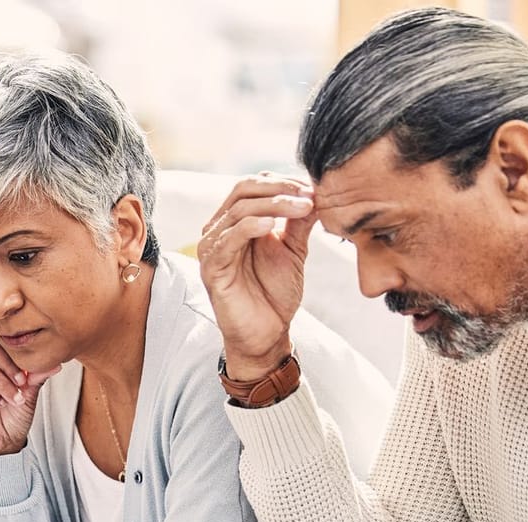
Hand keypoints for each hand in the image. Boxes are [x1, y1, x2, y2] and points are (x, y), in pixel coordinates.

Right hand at [0, 334, 62, 457]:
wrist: (3, 442)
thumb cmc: (14, 415)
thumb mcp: (29, 393)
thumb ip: (37, 376)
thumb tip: (56, 363)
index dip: (12, 351)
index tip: (27, 375)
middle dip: (7, 364)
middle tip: (21, 383)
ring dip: (0, 382)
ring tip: (13, 399)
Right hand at [196, 174, 316, 379]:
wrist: (266, 334)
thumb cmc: (275, 294)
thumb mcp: (293, 250)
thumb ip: (299, 221)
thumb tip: (315, 191)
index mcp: (236, 221)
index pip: (254, 185)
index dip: (284, 181)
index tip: (315, 188)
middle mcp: (220, 229)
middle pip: (244, 190)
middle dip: (280, 188)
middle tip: (310, 195)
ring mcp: (213, 247)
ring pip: (240, 210)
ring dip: (275, 204)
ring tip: (304, 208)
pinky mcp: (212, 268)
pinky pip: (229, 239)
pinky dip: (251, 227)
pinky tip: (272, 226)